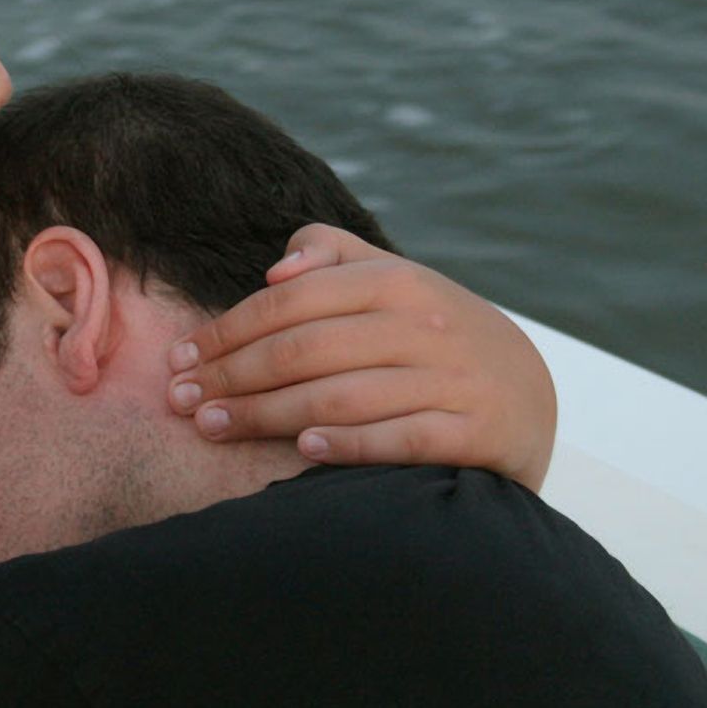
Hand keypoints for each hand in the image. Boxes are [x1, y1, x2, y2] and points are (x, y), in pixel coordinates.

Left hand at [165, 224, 555, 490]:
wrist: (528, 392)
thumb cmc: (429, 334)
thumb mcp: (390, 281)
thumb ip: (331, 256)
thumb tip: (276, 270)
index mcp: (395, 281)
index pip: (289, 303)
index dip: (226, 331)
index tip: (179, 359)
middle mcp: (424, 324)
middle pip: (304, 350)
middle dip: (232, 376)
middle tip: (181, 401)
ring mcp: (454, 378)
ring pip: (341, 395)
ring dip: (267, 415)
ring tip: (214, 428)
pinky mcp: (477, 431)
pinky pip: (402, 438)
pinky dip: (351, 443)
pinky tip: (303, 451)